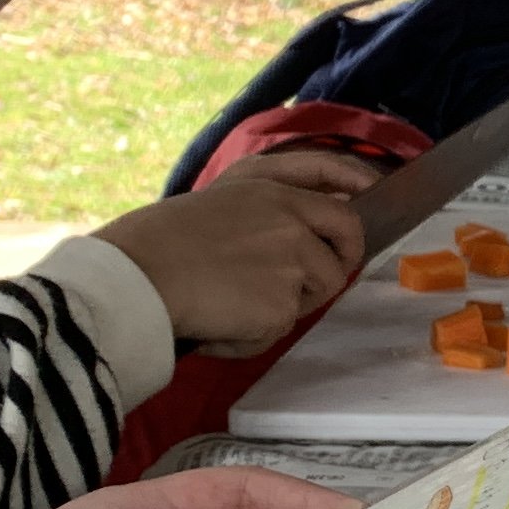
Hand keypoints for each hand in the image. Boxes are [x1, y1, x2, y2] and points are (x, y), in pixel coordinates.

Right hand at [95, 161, 369, 353]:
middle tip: (317, 279)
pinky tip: (219, 323)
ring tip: (231, 303)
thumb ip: (262, 206)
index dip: (356, 180)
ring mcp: (294, 259)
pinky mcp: (285, 303)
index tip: (371, 189)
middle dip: (341, 259)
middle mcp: (289, 216)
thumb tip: (302, 229)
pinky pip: (281, 326)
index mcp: (265, 185)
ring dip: (284, 305)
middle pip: (348, 235)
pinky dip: (253, 335)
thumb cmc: (157, 243)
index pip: (329, 172)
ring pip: (315, 290)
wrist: (137, 277)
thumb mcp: (214, 201)